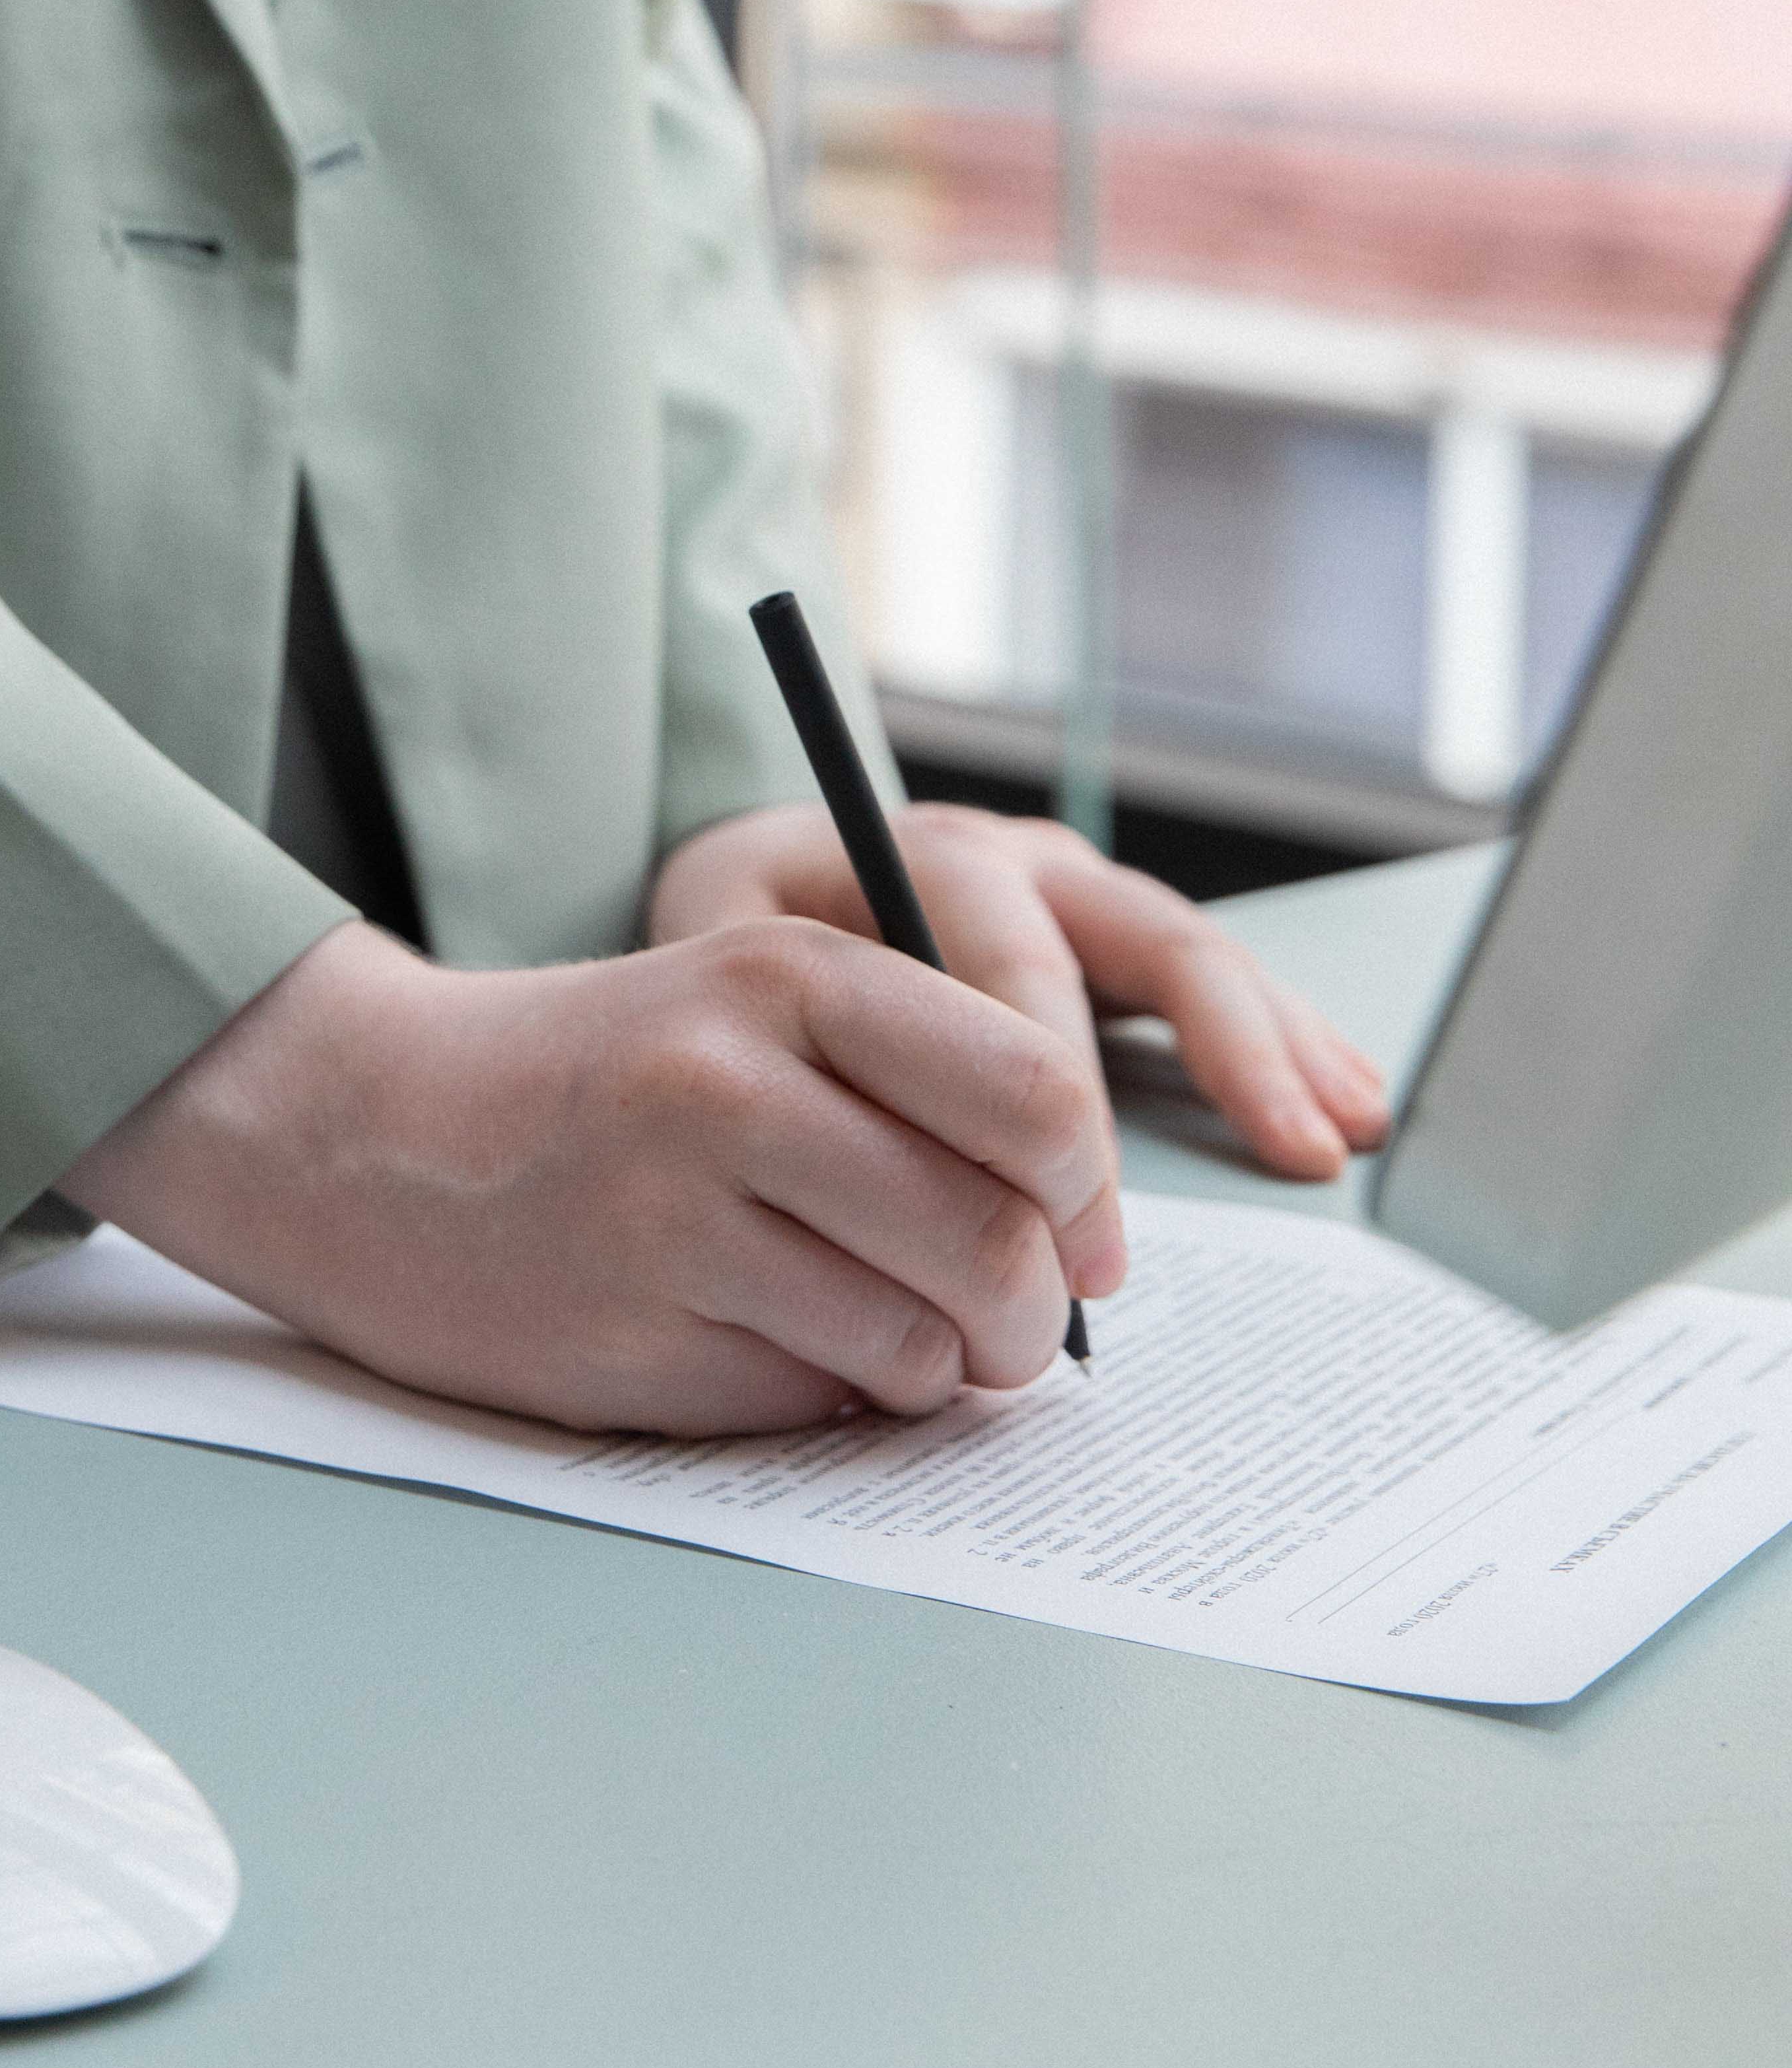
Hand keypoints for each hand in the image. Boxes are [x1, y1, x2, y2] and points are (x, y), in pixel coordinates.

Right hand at [58, 914, 1125, 1436]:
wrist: (375, 1131)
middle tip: (1007, 1327)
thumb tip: (1088, 1243)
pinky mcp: (631, 1337)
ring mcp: (673, 1219)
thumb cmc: (609, 1079)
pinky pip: (814, 1399)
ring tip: (877, 1329)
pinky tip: (759, 1338)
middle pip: (997, 1243)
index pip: (1039, 1095)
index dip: (1088, 1192)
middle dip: (1034, 1318)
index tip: (1076, 1234)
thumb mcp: (757, 1008)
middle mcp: (731, 1085)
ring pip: (919, 1343)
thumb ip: (919, 1087)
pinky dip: (825, 1394)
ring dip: (933, 1368)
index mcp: (788, 976)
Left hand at [647, 803, 1389, 1181]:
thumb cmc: (729, 959)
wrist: (742, 900)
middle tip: (1283, 1157)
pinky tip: (1342, 1103)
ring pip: (1198, 955)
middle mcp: (1021, 864)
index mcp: (930, 859)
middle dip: (1223, 1053)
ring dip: (1280, 1043)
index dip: (1061, 1092)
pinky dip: (1285, 1042)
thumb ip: (793, 1034)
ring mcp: (1077, 896)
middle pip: (1145, 937)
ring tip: (1339, 1129)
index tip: (1087, 1208)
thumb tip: (870, 1152)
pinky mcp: (1111, 942)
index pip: (1021, 968)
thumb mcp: (725, 966)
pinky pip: (1211, 984)